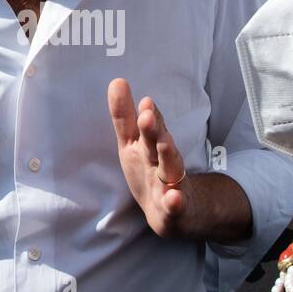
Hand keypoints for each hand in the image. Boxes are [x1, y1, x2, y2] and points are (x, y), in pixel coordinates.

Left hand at [108, 78, 191, 237]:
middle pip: (156, 142)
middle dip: (153, 128)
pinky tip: (173, 198)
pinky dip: (175, 202)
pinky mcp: (174, 207)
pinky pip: (175, 205)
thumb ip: (124, 116)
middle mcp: (160, 159)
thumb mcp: (133, 144)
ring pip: (170, 168)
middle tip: (147, 113)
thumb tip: (117, 81)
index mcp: (147, 145)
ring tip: (165, 142)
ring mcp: (170, 182)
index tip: (135, 94)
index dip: (139, 111)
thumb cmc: (150, 170)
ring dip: (168, 155)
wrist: (174, 210)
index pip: (142, 126)